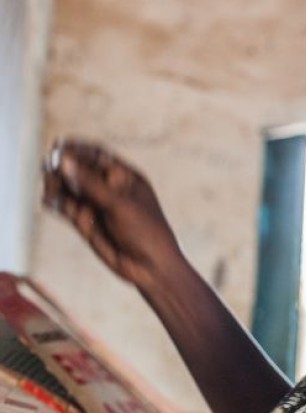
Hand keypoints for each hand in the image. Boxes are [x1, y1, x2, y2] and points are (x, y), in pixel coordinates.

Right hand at [42, 140, 184, 292]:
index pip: (97, 155)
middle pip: (78, 170)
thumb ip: (91, 184)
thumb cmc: (145, 231)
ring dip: (56, 184)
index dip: (78, 149)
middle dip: (63, 167)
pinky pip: (65, 207)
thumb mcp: (120, 204)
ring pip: (68, 188)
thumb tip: (65, 162)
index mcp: (125, 177)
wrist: (149, 266)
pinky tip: (50, 201)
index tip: (60, 145)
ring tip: (52, 188)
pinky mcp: (85, 222)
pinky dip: (55, 202)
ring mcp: (95, 205)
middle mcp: (108, 188)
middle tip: (49, 167)